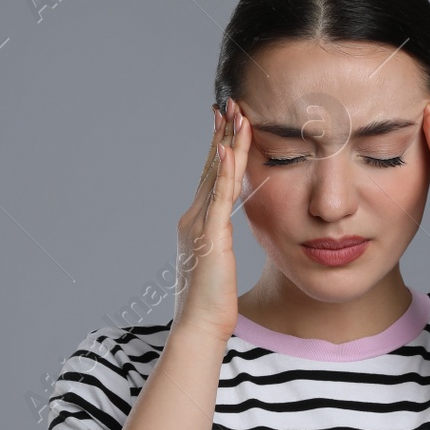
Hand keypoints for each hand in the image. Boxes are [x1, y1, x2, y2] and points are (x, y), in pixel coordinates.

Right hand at [174, 96, 250, 342]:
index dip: (219, 149)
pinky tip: (228, 150)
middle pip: (211, 168)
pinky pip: (219, 197)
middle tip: (229, 104)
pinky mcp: (210, 236)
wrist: (199, 326)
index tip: (227, 123)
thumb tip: (222, 237)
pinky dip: (224, 172)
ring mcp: (200, 225)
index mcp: (197, 224)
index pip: (211, 178)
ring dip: (227, 143)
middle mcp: (194, 219)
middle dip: (221, 135)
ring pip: (216, 175)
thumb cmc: (211, 305)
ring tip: (236, 115)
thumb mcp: (217, 266)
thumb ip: (218, 245)